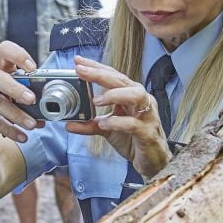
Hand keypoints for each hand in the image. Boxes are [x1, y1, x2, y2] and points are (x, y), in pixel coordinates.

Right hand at [0, 41, 40, 148]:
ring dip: (16, 114)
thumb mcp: (12, 92)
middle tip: (32, 99)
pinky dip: (9, 129)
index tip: (33, 69)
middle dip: (15, 88)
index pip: (5, 50)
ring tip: (32, 124)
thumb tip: (50, 104)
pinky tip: (22, 136)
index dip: (18, 56)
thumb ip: (28, 92)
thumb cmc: (1, 100)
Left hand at [67, 55, 170, 178]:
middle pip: (122, 80)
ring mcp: (147, 116)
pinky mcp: (148, 133)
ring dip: (114, 95)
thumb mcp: (108, 130)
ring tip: (96, 101)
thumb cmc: (134, 140)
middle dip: (100, 74)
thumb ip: (89, 125)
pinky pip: (133, 124)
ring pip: (136, 95)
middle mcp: (141, 101)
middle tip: (81, 71)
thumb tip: (69, 124)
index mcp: (131, 96)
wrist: (152, 161)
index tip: (78, 61)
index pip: (113, 76)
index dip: (96, 67)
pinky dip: (117, 122)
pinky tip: (104, 124)